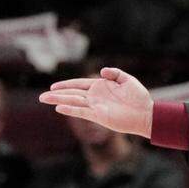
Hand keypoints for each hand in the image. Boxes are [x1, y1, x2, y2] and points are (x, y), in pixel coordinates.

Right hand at [40, 68, 154, 137]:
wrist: (147, 113)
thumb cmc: (139, 97)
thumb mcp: (127, 79)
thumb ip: (114, 73)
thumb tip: (101, 71)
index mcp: (100, 87)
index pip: (78, 85)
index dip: (66, 85)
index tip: (53, 86)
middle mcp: (95, 97)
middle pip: (72, 94)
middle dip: (57, 95)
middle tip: (41, 96)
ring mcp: (96, 107)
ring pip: (74, 102)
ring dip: (59, 101)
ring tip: (45, 100)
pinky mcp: (99, 116)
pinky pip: (82, 112)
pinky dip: (71, 110)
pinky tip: (60, 109)